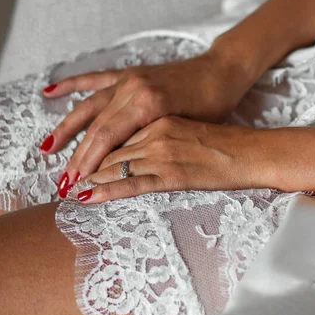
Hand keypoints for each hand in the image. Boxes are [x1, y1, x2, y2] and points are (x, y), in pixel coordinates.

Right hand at [41, 50, 254, 195]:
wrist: (220, 72)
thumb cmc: (213, 104)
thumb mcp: (186, 129)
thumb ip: (153, 142)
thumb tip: (122, 164)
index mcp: (148, 104)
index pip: (107, 139)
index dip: (89, 164)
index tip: (77, 185)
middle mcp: (133, 89)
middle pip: (95, 128)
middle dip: (78, 157)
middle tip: (63, 182)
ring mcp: (129, 79)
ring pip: (90, 108)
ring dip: (68, 130)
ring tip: (47, 150)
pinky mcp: (129, 74)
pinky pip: (95, 80)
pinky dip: (72, 85)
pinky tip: (50, 92)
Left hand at [73, 116, 262, 202]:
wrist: (251, 150)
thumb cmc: (225, 137)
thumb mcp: (187, 125)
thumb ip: (160, 131)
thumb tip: (143, 145)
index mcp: (158, 117)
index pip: (115, 130)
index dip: (92, 146)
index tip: (77, 157)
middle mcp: (155, 131)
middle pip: (109, 147)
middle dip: (83, 163)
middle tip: (63, 178)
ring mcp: (163, 153)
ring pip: (114, 164)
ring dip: (88, 178)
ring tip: (69, 190)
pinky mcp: (172, 175)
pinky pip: (132, 183)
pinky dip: (107, 191)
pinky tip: (88, 198)